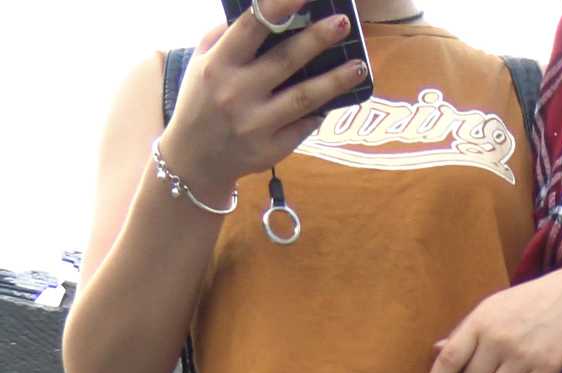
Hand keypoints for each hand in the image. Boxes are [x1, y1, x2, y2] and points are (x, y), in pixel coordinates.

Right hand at [160, 4, 363, 203]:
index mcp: (219, 65)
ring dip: (335, 81)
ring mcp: (255, 125)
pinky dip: (319, 113)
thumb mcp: (202, 62)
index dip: (281, 6)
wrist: (193, 160)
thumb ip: (228, 35)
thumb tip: (266, 9)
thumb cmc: (201, 100)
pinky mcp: (269, 151)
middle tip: (344, 23)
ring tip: (359, 66)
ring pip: (304, 98)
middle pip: (286, 61)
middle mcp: (237, 94)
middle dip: (318, 39)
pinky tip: (335, 100)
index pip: (252, 28)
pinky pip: (302, 127)